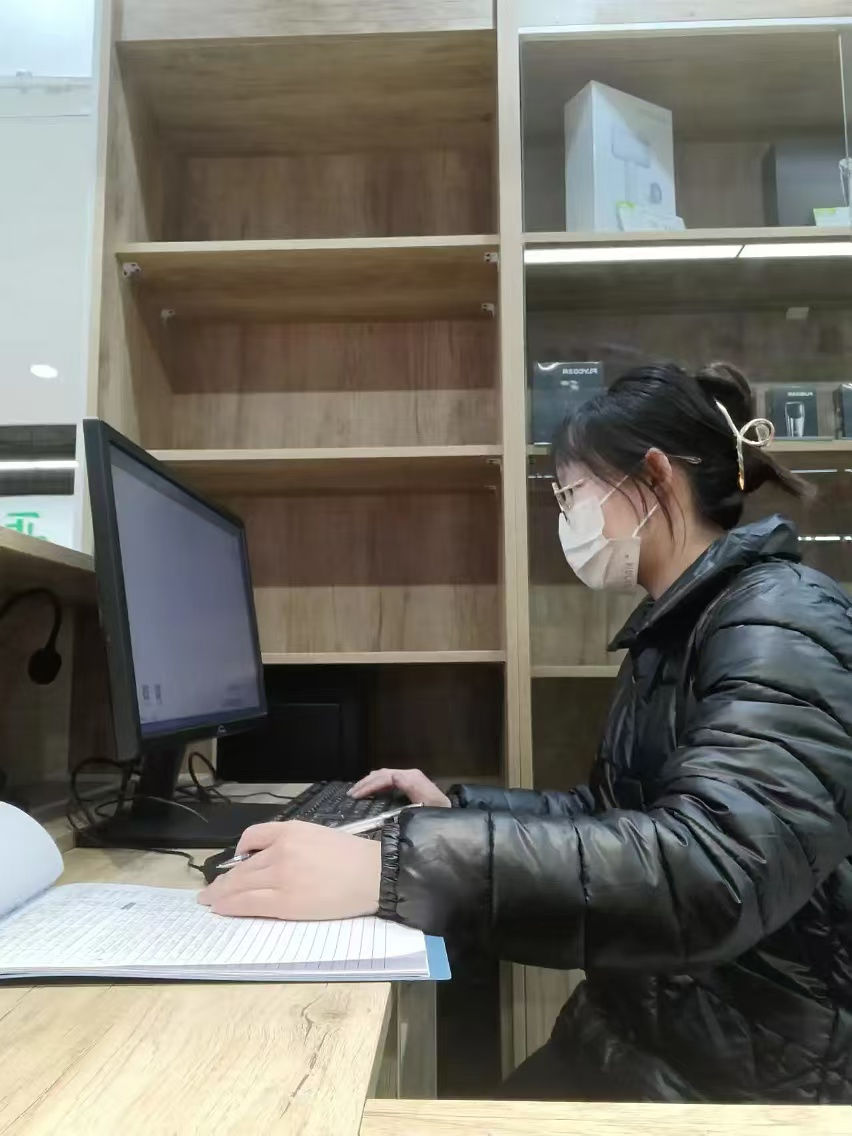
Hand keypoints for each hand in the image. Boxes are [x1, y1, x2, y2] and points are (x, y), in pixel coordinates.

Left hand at [198, 820, 381, 919]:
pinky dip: (230, 905)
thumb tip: (268, 857)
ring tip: (210, 900)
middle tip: (209, 889)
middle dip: (222, 879)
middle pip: (242, 865)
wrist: (372, 874)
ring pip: (240, 884)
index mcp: (290, 830)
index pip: (252, 837)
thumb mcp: (317, 834)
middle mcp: (280, 850)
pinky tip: (221, 908)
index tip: (236, 862)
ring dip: (220, 893)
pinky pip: (247, 903)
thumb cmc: (351, 857)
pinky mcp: (283, 902)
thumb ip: (291, 842)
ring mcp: (280, 876)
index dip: (239, 852)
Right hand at [349, 768, 450, 807]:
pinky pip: (390, 779)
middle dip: (366, 783)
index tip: (356, 796)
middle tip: (351, 794)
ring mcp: (411, 777)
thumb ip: (410, 797)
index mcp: (412, 779)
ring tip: (356, 791)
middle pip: (383, 774)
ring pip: (385, 775)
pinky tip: (370, 790)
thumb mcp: (426, 808)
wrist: (452, 814)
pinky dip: (377, 783)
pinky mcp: (411, 783)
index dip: (369, 785)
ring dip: (370, 782)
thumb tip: (392, 784)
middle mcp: (411, 774)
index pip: (386, 778)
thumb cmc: (439, 814)